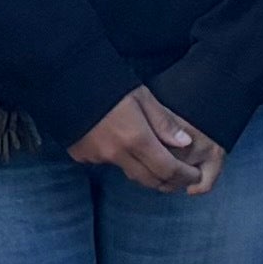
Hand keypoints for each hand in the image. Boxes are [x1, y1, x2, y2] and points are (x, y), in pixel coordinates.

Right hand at [71, 88, 221, 193]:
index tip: (195, 176)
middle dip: (169, 182)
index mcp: (136, 138)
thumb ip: (164, 122)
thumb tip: (186, 143)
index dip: (184, 176)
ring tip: (161, 168)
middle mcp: (116, 153)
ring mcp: (96, 157)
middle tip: (182, 179)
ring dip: (147, 174)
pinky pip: (108, 164)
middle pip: (150, 179)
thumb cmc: (110, 83)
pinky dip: (121, 161)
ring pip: (129, 173)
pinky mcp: (81, 156)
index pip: (167, 169)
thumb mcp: (143, 96)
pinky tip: (126, 150)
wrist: (67, 81)